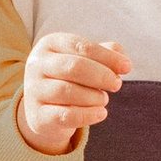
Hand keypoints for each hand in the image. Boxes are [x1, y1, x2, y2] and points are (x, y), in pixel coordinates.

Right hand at [18, 32, 127, 156]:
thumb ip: (106, 55)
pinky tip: (101, 113)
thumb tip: (123, 62)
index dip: (107, 57)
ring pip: (67, 91)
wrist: (46, 112)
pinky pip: (64, 115)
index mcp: (49, 44)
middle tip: (117, 84)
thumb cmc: (71, 80)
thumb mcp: (87, 62)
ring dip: (94, 96)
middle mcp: (36, 65)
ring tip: (103, 99)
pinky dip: (87, 115)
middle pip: (74, 66)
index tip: (127, 67)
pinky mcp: (37, 116)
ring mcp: (33, 91)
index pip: (81, 46)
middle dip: (101, 75)